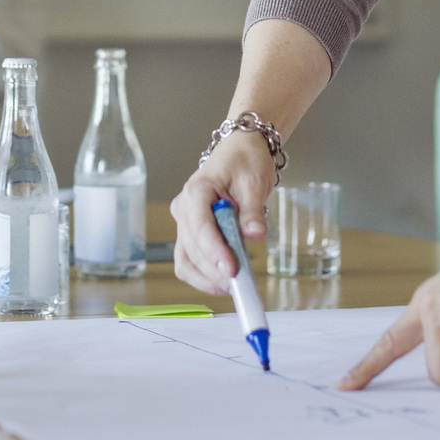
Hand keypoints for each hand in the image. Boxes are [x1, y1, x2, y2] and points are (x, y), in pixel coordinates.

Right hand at [171, 131, 273, 294]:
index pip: (200, 225)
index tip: (232, 269)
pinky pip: (188, 259)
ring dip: (206, 277)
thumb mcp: (254, 182)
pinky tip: (221, 282)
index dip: (214, 250)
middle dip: (214, 269)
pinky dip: (202, 275)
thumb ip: (253, 210)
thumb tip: (255, 234)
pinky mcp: (190, 233)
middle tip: (240, 283)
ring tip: (233, 286)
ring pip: (185, 258)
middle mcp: (184, 207)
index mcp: (197, 189)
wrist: (239, 153)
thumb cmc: (244, 161)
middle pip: (192, 247)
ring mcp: (184, 221)